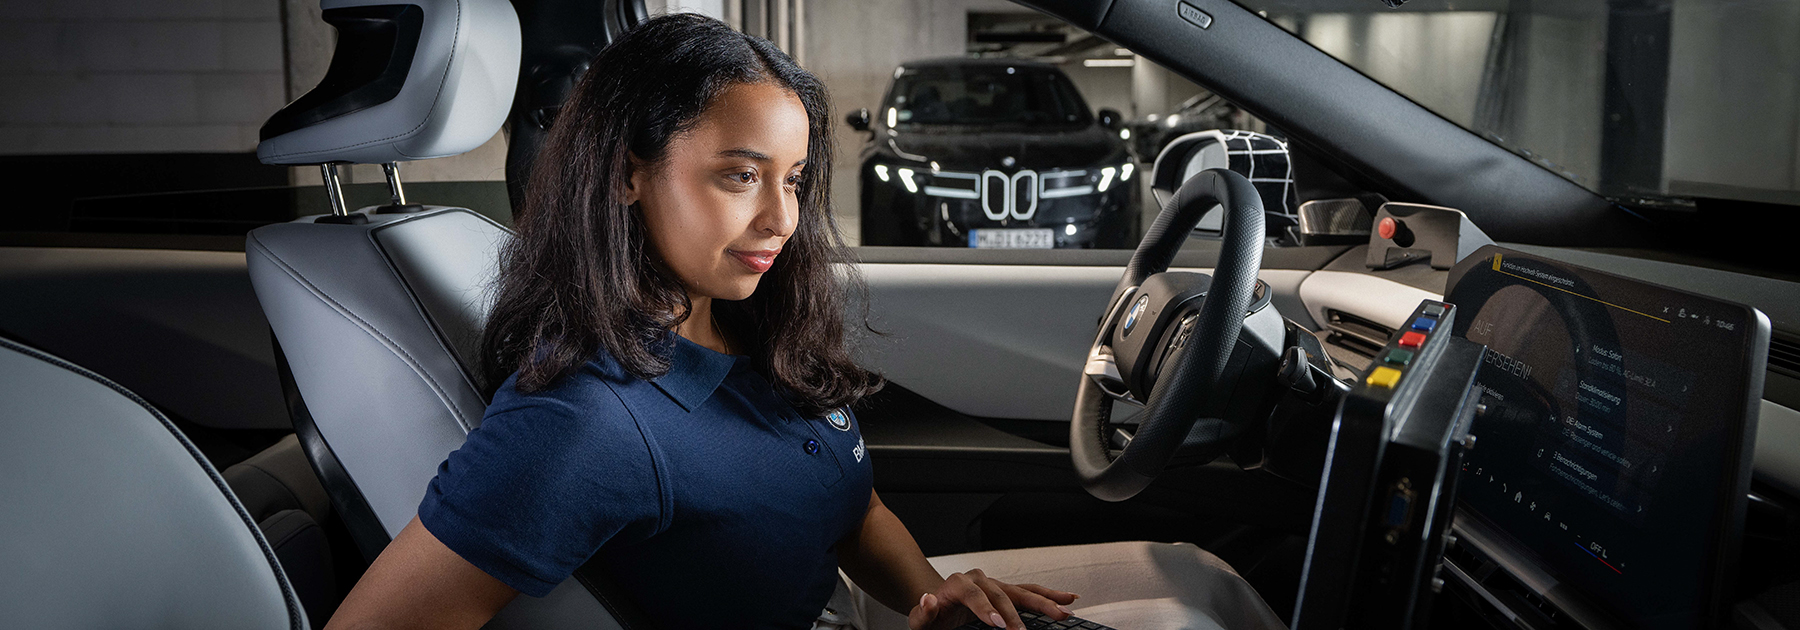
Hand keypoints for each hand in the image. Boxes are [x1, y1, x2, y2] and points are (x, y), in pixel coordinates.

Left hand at [906, 568, 1078, 629]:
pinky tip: (1068, 599)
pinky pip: (1029, 592)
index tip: (997, 626)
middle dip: (1014, 614)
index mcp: (958, 584)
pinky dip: (1049, 595)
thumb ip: (924, 611)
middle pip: (1001, 593)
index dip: (986, 609)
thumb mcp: (921, 619)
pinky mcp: (1006, 592)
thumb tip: (929, 598)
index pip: (973, 593)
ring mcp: (995, 584)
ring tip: (1063, 611)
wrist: (938, 608)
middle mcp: (979, 580)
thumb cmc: (932, 617)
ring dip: (1043, 601)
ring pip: (1021, 591)